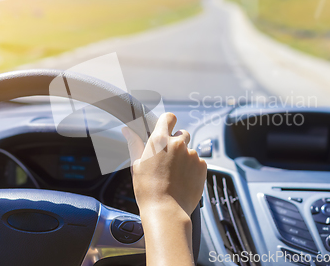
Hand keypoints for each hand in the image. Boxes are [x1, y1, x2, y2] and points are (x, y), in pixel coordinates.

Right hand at [122, 112, 206, 265]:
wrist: (166, 211)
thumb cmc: (148, 190)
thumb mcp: (137, 164)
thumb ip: (134, 143)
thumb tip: (127, 130)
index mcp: (160, 140)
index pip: (169, 117)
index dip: (168, 122)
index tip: (166, 128)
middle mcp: (178, 144)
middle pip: (182, 133)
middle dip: (176, 142)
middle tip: (168, 159)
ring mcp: (192, 155)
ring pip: (189, 150)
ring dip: (184, 157)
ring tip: (174, 174)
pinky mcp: (202, 166)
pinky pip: (197, 162)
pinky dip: (192, 168)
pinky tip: (183, 180)